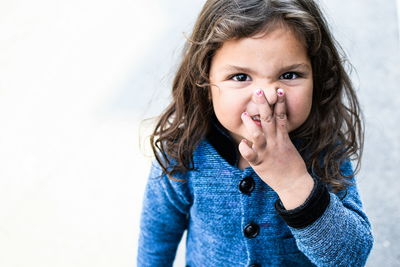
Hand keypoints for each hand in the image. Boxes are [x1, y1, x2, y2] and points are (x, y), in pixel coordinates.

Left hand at [238, 88, 313, 208]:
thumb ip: (279, 135)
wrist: (294, 184)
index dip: (280, 103)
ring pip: (258, 134)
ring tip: (244, 114)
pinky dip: (245, 149)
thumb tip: (272, 126)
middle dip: (263, 105)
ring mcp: (267, 151)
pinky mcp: (260, 163)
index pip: (281, 116)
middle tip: (258, 92)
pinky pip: (251, 155)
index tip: (278, 90)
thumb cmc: (290, 165)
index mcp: (282, 137)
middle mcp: (274, 142)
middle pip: (268, 120)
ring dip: (251, 124)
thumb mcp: (287, 146)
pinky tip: (242, 144)